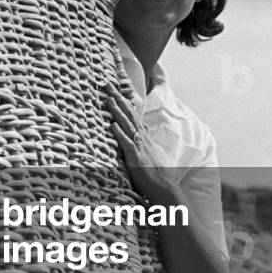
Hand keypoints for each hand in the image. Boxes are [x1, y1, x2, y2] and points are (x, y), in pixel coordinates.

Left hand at [105, 82, 179, 205]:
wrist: (165, 189)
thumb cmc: (155, 175)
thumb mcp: (147, 154)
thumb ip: (140, 144)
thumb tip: (135, 136)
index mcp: (144, 137)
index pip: (133, 114)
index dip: (124, 101)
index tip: (115, 89)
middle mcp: (142, 138)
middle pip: (129, 113)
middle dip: (117, 97)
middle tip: (107, 84)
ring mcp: (139, 147)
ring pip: (127, 124)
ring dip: (117, 110)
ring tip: (108, 98)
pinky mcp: (136, 158)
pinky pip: (127, 143)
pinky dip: (119, 133)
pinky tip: (112, 125)